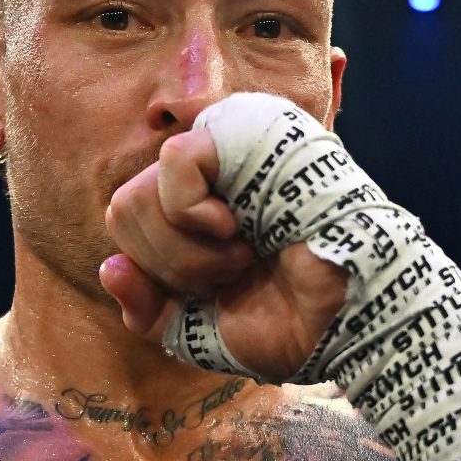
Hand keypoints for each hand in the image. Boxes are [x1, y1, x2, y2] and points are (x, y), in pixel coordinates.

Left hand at [100, 127, 348, 379]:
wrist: (351, 319)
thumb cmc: (291, 322)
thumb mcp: (201, 331)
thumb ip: (148, 311)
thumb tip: (109, 267)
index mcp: (193, 212)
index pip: (125, 228)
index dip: (158, 273)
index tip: (215, 289)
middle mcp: (204, 174)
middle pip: (122, 212)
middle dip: (173, 265)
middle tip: (234, 271)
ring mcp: (224, 147)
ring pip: (138, 194)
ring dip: (191, 249)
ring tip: (246, 253)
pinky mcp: (247, 130)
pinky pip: (176, 160)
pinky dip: (197, 214)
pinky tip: (241, 227)